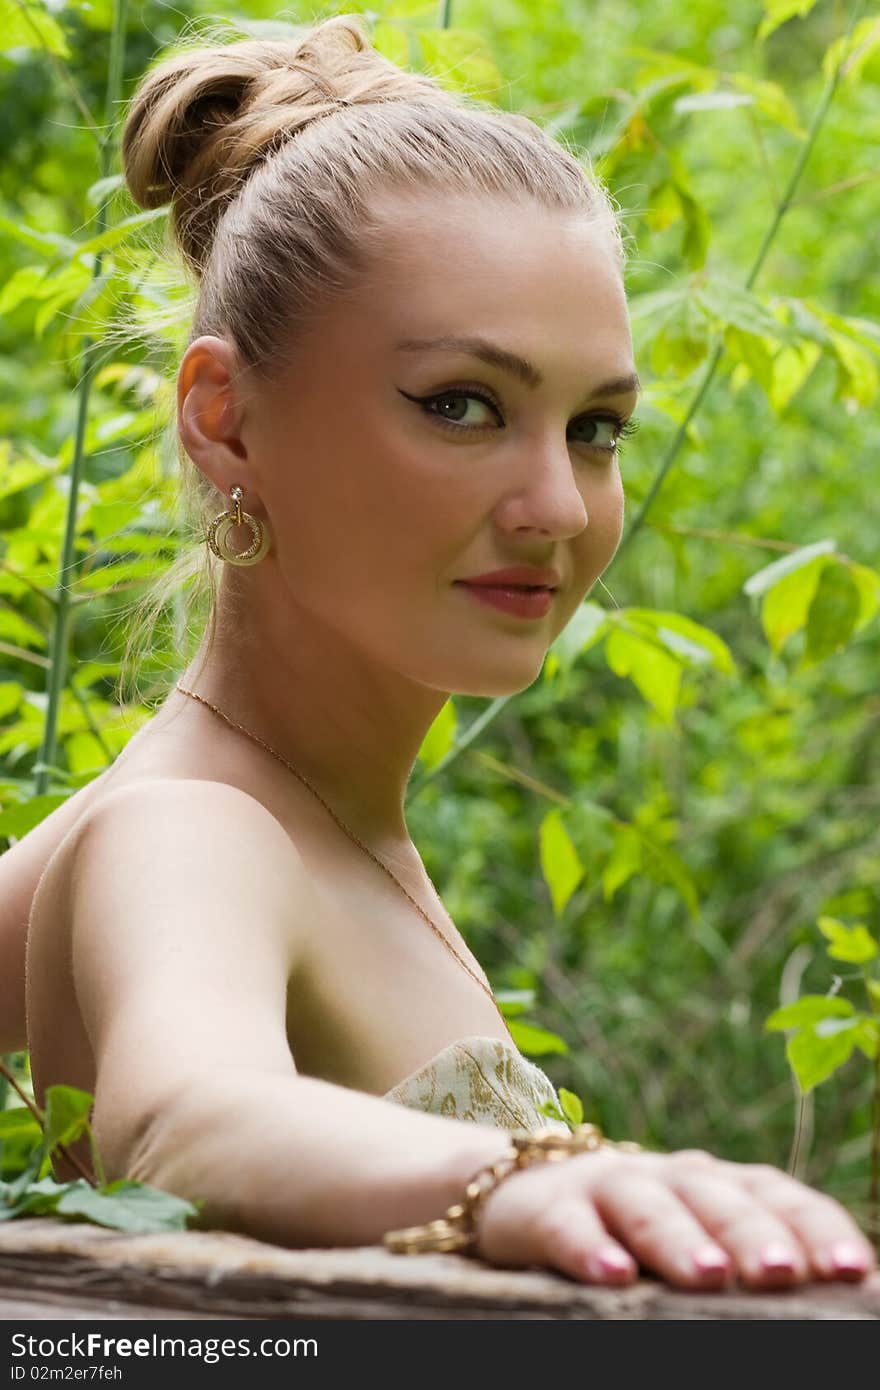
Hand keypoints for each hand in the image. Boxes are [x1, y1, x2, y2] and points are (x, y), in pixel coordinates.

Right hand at [475, 1145, 876, 1288]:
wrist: (520, 1194)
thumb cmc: (632, 1236)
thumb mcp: (695, 1243)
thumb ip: (747, 1263)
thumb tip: (839, 1302)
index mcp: (717, 1185)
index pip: (776, 1194)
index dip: (816, 1227)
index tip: (853, 1272)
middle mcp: (669, 1176)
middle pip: (718, 1197)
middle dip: (753, 1234)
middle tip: (783, 1274)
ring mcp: (606, 1185)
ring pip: (647, 1205)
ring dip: (679, 1238)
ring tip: (709, 1276)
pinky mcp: (545, 1206)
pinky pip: (567, 1223)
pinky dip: (588, 1246)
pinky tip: (610, 1274)